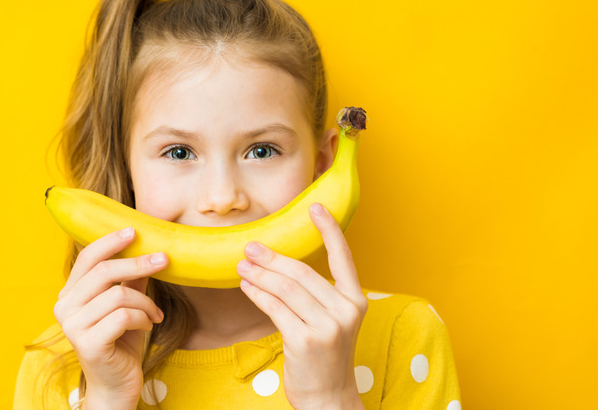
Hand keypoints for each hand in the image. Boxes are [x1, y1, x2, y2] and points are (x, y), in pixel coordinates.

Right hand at [53, 227, 167, 409]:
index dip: (111, 242)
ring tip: (155, 314)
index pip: (87, 258)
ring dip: (146, 302)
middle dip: (138, 263)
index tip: (135, 231)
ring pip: (119, 295)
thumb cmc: (121, 342)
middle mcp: (65, 308)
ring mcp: (73, 327)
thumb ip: (131, 280)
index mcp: (70, 294)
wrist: (116, 385)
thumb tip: (148, 248)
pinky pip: (124, 317)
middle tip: (164, 260)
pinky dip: (143, 318)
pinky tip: (148, 326)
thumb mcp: (127, 305)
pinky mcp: (88, 344)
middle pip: (105, 272)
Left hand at [236, 203, 367, 409]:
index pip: (343, 257)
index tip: (315, 206)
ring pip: (285, 289)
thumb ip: (316, 294)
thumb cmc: (325, 355)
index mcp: (356, 300)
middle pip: (301, 272)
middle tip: (250, 248)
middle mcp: (346, 310)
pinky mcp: (305, 340)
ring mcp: (327, 327)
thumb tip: (277, 262)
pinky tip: (246, 286)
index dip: (329, 229)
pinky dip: (257, 294)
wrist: (328, 398)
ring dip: (259, 274)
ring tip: (241, 266)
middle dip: (272, 258)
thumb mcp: (332, 321)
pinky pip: (274, 308)